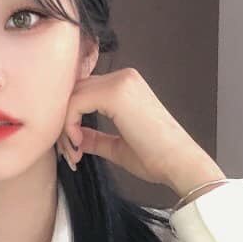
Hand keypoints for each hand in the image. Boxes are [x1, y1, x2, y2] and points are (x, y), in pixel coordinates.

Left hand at [53, 66, 218, 191]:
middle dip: (63, 123)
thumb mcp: (117, 146)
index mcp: (126, 86)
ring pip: (71, 96)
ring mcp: (120, 82)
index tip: (73, 149)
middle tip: (69, 152)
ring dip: (64, 127)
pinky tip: (79, 145)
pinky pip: (76, 103)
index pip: (83, 92)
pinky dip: (69, 125)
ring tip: (74, 153)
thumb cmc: (156, 158)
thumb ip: (95, 137)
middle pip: (74, 92)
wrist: (179, 164)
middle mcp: (123, 77)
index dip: (70, 119)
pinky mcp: (115, 93)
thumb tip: (75, 136)